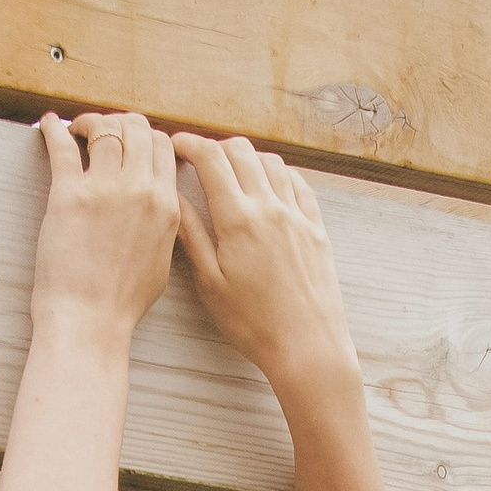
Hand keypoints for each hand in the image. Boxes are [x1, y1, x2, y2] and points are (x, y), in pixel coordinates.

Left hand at [29, 112, 177, 340]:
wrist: (90, 321)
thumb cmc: (122, 302)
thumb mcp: (161, 262)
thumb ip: (163, 225)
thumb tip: (158, 206)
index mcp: (167, 206)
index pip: (163, 146)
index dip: (146, 136)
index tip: (131, 142)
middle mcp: (140, 190)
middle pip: (136, 128)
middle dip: (119, 122)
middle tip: (102, 132)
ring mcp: (105, 189)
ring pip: (104, 129)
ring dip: (89, 123)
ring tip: (77, 131)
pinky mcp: (69, 193)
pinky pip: (62, 145)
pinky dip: (53, 129)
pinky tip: (48, 124)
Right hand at [174, 133, 358, 412]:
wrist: (307, 347)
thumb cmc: (253, 324)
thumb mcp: (210, 284)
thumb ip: (191, 236)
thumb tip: (174, 198)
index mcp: (237, 219)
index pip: (210, 159)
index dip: (190, 144)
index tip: (178, 145)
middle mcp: (269, 207)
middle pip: (241, 151)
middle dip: (216, 147)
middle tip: (202, 160)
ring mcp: (296, 215)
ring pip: (270, 162)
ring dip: (247, 157)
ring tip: (234, 171)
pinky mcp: (316, 228)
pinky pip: (298, 184)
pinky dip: (279, 173)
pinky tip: (270, 184)